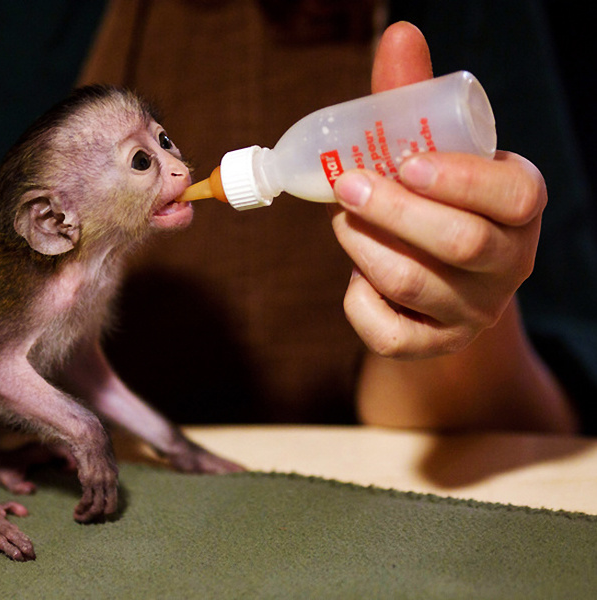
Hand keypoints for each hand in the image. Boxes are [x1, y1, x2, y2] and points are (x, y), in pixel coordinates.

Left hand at [329, 22, 545, 357]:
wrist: (438, 276)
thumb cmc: (431, 197)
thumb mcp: (430, 149)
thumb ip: (412, 99)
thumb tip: (398, 32)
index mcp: (521, 206)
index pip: (512, 195)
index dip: (460, 179)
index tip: (409, 161)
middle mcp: (508, 263)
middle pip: (458, 241)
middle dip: (393, 210)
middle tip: (347, 185)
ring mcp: (474, 311)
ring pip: (413, 284)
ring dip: (364, 247)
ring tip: (342, 219)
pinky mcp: (433, 345)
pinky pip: (388, 334)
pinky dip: (357, 301)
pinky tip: (355, 277)